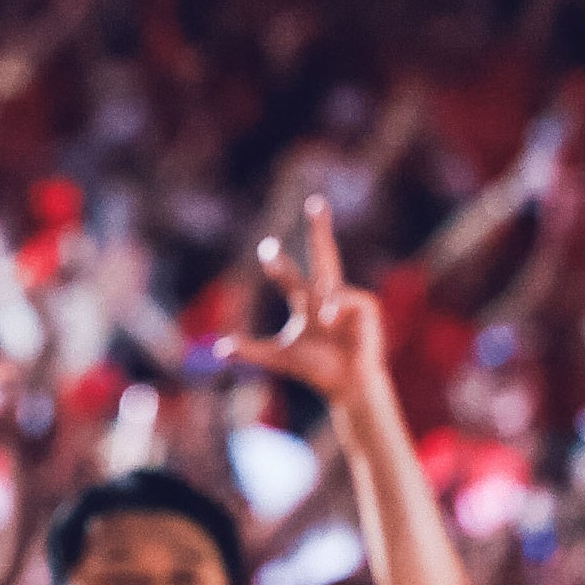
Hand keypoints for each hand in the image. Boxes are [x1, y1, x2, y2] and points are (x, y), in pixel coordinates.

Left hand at [246, 196, 385, 402]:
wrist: (344, 383)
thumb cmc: (314, 368)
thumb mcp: (278, 357)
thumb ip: (250, 350)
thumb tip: (219, 350)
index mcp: (305, 301)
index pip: (287, 275)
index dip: (277, 263)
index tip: (265, 247)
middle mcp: (325, 294)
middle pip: (322, 254)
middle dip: (319, 229)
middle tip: (315, 201)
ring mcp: (346, 298)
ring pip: (331, 286)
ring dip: (326, 305)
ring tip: (326, 324)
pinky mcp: (365, 305)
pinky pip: (346, 299)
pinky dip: (337, 309)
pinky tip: (333, 322)